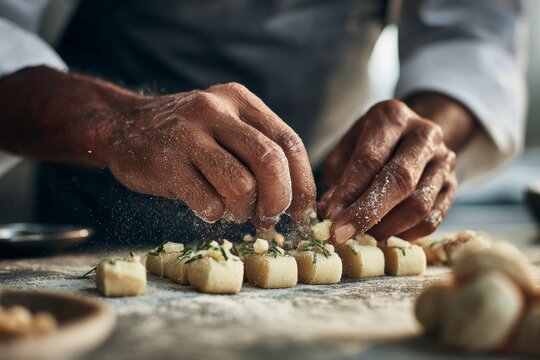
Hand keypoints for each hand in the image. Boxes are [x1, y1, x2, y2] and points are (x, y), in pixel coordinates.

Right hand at [107, 82, 315, 227]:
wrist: (124, 126)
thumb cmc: (188, 138)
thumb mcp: (226, 127)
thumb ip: (259, 153)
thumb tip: (296, 203)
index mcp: (240, 100)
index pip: (289, 143)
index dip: (303, 184)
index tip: (303, 212)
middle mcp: (216, 110)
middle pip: (270, 162)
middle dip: (278, 200)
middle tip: (269, 218)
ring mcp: (188, 134)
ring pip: (241, 186)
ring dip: (243, 211)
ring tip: (232, 210)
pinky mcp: (165, 162)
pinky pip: (207, 202)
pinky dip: (214, 215)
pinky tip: (207, 208)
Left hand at [318, 99, 457, 242]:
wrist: (411, 136)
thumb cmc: (370, 144)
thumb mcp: (347, 148)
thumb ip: (337, 177)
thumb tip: (329, 212)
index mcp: (392, 118)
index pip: (370, 159)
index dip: (349, 191)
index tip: (330, 216)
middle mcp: (424, 134)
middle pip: (400, 181)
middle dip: (368, 213)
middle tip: (343, 235)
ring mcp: (444, 160)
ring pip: (418, 204)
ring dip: (386, 227)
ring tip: (362, 236)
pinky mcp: (453, 185)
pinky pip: (432, 219)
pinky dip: (405, 234)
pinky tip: (385, 235)